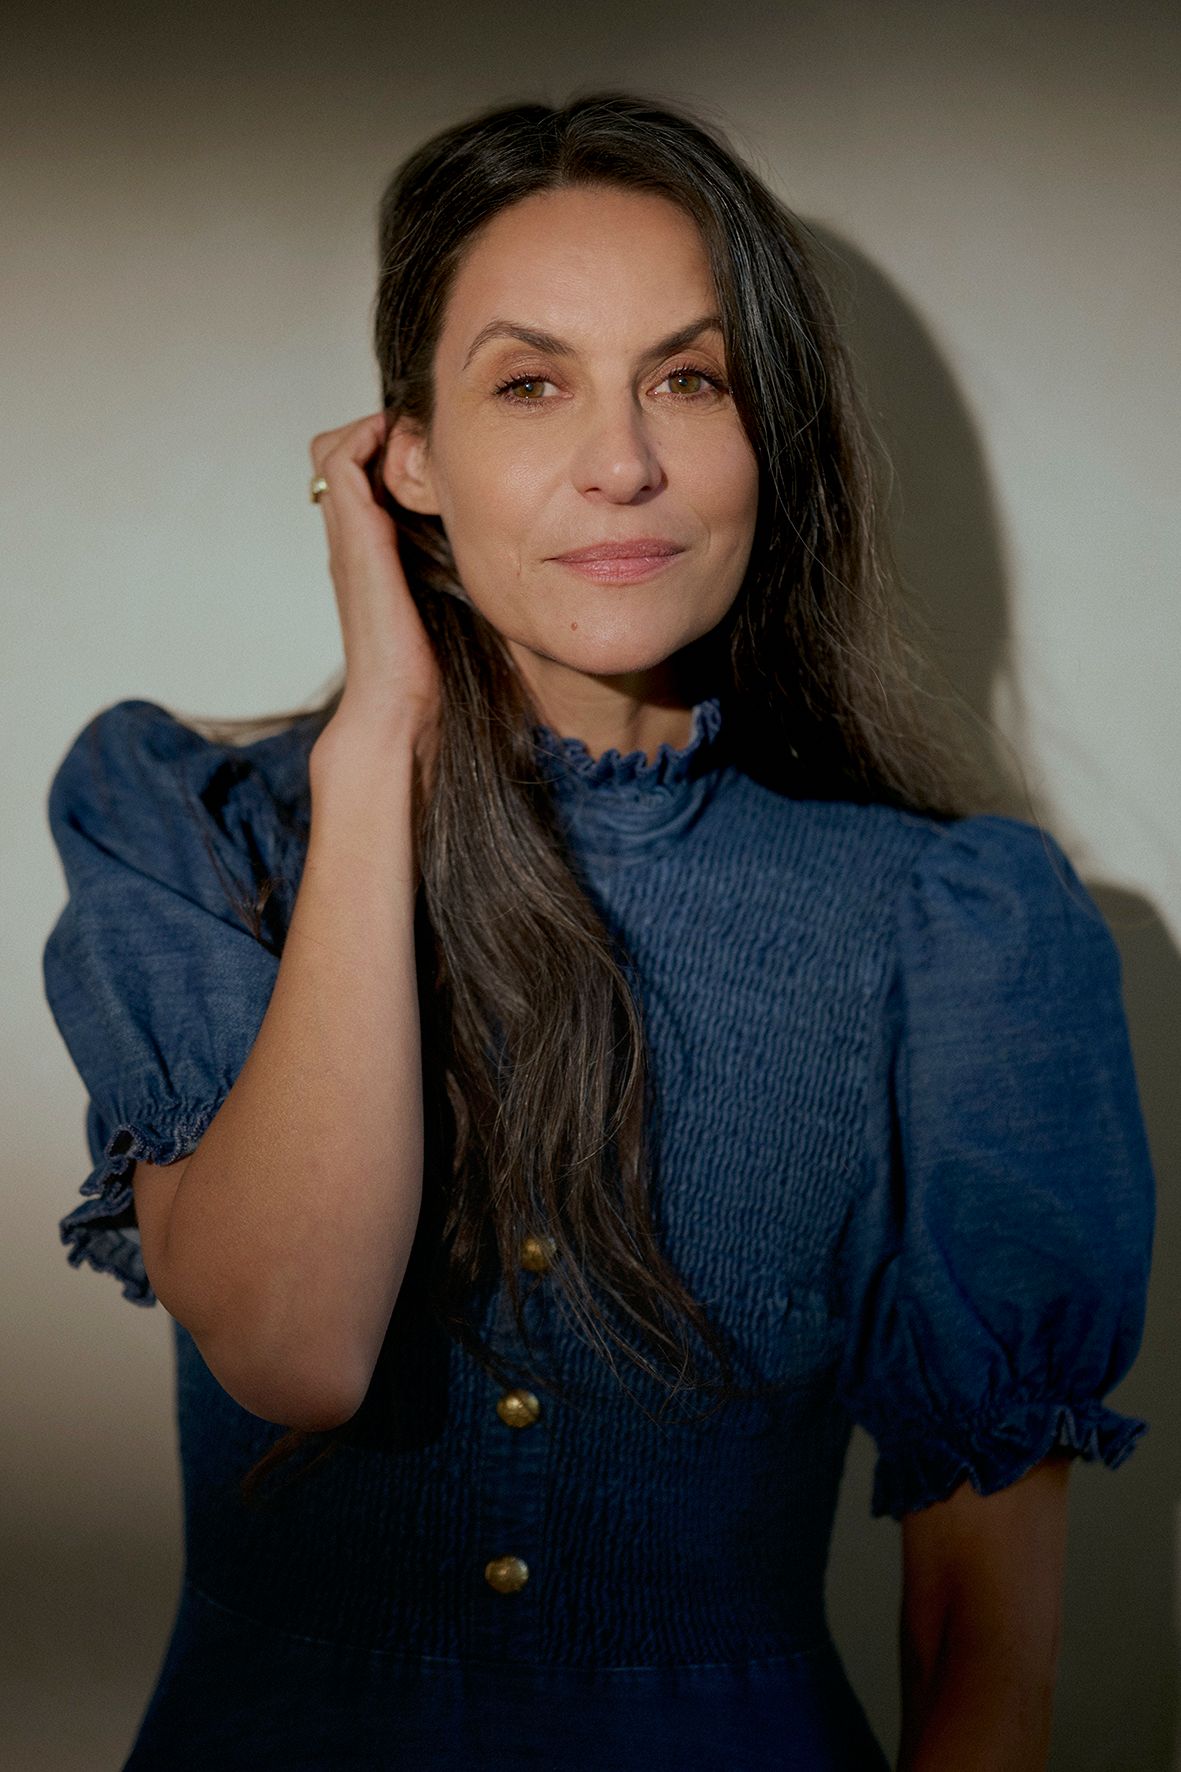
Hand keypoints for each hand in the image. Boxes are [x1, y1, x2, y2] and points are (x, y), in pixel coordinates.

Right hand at [307, 412, 442, 789]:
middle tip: (423, 429)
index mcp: (371, 559)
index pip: (359, 481)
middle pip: (337, 456)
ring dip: (371, 430)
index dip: (387, 453)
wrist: (399, 710)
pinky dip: (368, 439)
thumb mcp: (451, 609)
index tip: (432, 446)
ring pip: (333, 451)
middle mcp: (352, 543)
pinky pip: (343, 463)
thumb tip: (514, 564)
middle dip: (376, 432)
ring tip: (415, 429)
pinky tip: (410, 441)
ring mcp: (348, 539)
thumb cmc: (430, 674)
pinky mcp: (356, 539)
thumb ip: (460, 579)